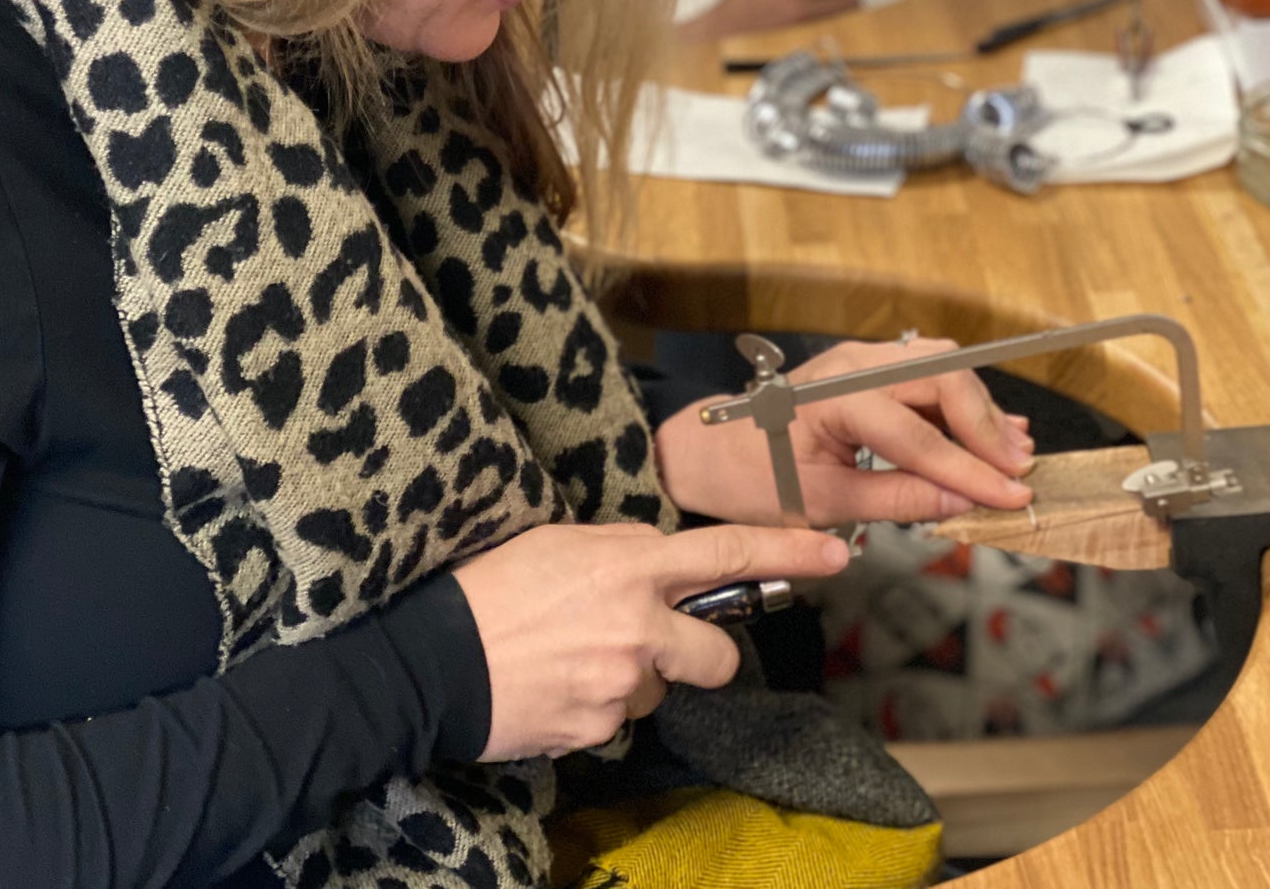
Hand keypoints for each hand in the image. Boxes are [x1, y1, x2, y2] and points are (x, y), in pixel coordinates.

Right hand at [451, 520, 848, 760]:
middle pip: (718, 653)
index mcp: (629, 565)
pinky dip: (598, 706)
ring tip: (574, 658)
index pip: (724, 553)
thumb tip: (661, 559)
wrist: (433, 661)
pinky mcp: (600, 729)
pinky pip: (621, 719)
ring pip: (662, 687)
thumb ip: (624, 547)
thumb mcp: (561, 540)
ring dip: (634, 677)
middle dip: (702, 653)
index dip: (787, 551)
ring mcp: (621, 683)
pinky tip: (558, 686)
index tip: (836, 554)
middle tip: (651, 642)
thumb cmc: (493, 588)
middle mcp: (637, 624)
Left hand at [654, 336, 1035, 529]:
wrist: (710, 451)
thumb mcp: (824, 504)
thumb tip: (962, 504)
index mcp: (835, 399)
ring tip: (1012, 452)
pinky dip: (960, 404)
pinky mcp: (867, 368)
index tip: (1011, 496)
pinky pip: (925, 375)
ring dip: (979, 410)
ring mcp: (861, 360)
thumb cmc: (752, 478)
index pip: (920, 436)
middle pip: (942, 379)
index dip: (971, 470)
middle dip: (985, 426)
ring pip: (941, 369)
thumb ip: (898, 499)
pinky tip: (990, 430)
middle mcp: (853, 365)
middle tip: (1017, 471)